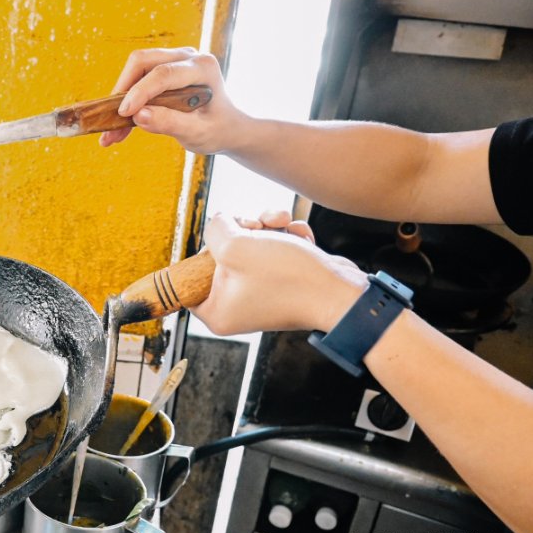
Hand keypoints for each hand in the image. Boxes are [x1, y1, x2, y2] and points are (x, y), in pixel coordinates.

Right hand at [99, 48, 249, 152]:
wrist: (225, 126)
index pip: (164, 74)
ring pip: (136, 66)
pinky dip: (127, 98)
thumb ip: (170, 123)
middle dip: (123, 89)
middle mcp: (189, 56)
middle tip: (112, 121)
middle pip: (143, 60)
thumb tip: (138, 116)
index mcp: (203, 68)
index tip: (123, 114)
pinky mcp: (164, 67)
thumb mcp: (198, 133)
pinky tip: (121, 124)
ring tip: (114, 131)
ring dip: (121, 95)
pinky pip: (138, 76)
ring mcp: (175, 59)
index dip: (140, 92)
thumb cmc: (216, 130)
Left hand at [191, 211, 367, 334]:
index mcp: (216, 311)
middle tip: (257, 226)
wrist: (341, 291)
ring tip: (285, 225)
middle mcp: (235, 306)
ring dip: (268, 228)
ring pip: (250, 246)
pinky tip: (301, 237)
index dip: (205, 250)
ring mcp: (259, 294)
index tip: (222, 240)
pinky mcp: (281, 283)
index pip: (190, 276)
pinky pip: (273, 252)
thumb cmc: (289, 278)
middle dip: (243, 230)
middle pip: (221, 254)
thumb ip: (216, 229)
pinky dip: (286, 239)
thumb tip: (220, 221)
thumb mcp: (237, 246)